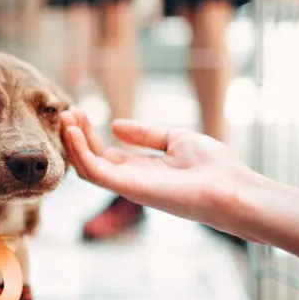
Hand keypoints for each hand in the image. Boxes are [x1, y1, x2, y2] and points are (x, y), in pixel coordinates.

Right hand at [61, 109, 255, 238]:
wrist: (232, 188)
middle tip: (67, 111)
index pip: (103, 153)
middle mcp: (130, 179)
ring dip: (73, 142)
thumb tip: (115, 125)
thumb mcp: (175, 139)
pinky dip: (80, 151)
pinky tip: (74, 131)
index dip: (88, 133)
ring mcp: (127, 185)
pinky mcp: (127, 188)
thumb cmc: (213, 167)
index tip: (79, 111)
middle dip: (76, 135)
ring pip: (86, 166)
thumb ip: (145, 134)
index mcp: (141, 169)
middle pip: (91, 158)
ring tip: (66, 117)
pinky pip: (94, 171)